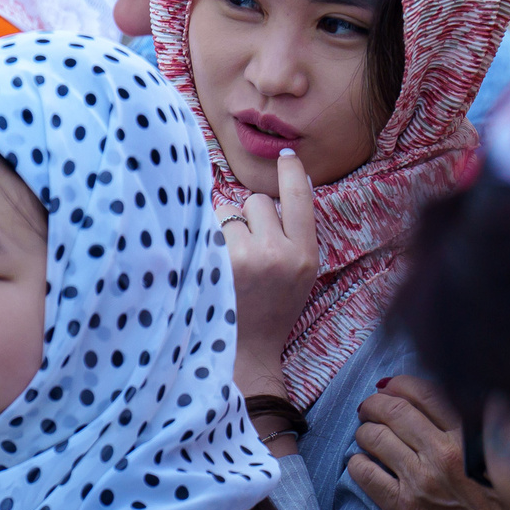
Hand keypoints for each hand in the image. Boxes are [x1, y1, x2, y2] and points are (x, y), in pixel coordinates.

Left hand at [225, 148, 319, 398]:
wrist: (244, 353)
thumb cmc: (270, 310)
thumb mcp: (299, 274)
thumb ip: (292, 236)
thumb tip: (275, 190)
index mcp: (305, 255)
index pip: (300, 198)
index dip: (292, 172)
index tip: (286, 156)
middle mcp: (277, 252)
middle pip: (257, 201)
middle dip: (249, 216)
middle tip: (247, 250)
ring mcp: (244, 257)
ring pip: (228, 212)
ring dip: (224, 228)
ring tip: (227, 263)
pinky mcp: (214, 264)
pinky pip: (206, 227)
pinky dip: (204, 240)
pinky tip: (208, 265)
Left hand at [350, 375, 509, 509]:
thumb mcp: (499, 462)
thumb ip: (471, 433)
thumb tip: (434, 404)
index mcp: (470, 439)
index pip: (424, 392)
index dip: (400, 385)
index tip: (391, 388)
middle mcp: (443, 454)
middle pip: (391, 409)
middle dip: (374, 404)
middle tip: (369, 409)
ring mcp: (420, 481)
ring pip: (372, 436)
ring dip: (364, 432)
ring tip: (368, 438)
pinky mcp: (402, 508)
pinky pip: (361, 471)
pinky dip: (357, 463)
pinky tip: (364, 466)